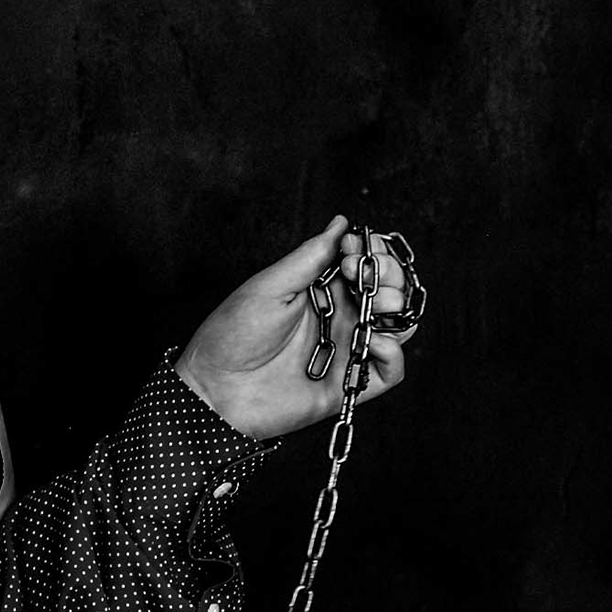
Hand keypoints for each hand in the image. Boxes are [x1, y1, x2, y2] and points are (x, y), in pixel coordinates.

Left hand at [174, 216, 418, 439]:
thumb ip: (310, 257)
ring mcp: (345, 349)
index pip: (364, 265)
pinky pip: (389, 371)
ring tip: (377, 305)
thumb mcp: (270, 287)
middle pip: (387, 291)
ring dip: (396, 310)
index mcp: (320, 290)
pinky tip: (374, 340)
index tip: (356, 249)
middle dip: (389, 276)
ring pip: (396, 327)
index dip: (371, 253)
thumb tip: (340, 223)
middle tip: (364, 277)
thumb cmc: (232, 334)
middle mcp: (338, 317)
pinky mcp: (348, 383)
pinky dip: (392, 353)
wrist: (215, 388)